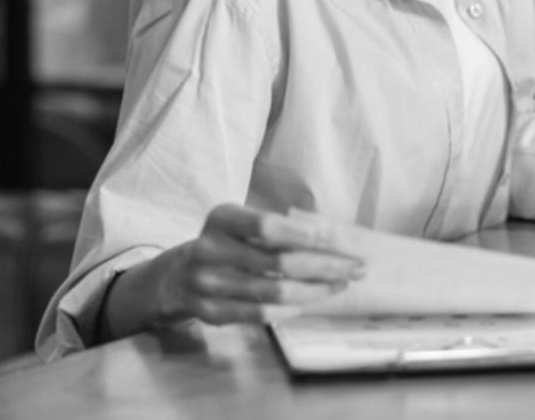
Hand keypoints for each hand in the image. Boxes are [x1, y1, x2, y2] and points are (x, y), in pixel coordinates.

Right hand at [157, 204, 364, 325]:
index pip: (268, 226)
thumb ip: (277, 227)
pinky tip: (309, 301)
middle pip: (278, 262)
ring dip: (315, 290)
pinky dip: (290, 308)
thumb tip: (332, 236)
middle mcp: (209, 250)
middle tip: (356, 268)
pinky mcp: (209, 312)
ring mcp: (207, 284)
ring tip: (339, 285)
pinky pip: (259, 314)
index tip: (340, 242)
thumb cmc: (227, 242)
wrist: (178, 275)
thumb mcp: (242, 222)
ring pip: (273, 291)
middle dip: (325, 266)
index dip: (306, 234)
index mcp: (221, 219)